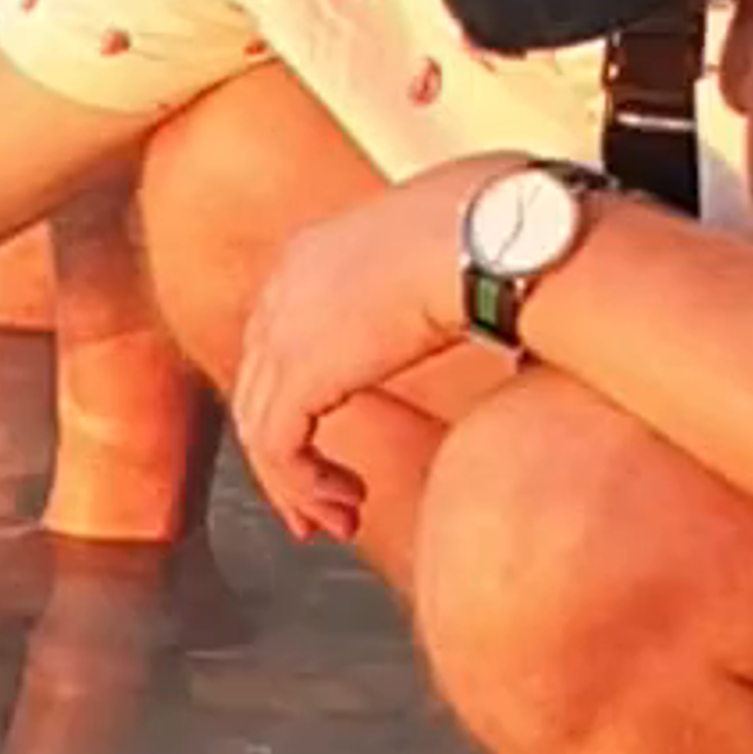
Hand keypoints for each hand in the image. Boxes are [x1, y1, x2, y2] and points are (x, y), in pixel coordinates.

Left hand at [231, 174, 491, 540]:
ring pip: (261, 429)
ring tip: (339, 517)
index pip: (279, 343)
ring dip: (299, 485)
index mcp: (311, 257)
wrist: (488, 235)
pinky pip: (278, 450)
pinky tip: (342, 503)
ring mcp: (281, 331)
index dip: (296, 402)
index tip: (322, 442)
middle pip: (260, 389)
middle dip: (286, 456)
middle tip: (319, 502)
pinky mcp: (297, 374)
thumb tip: (440, 312)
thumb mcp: (435, 260)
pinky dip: (305, 487)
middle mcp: (283, 290)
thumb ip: (410, 291)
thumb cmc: (492, 236)